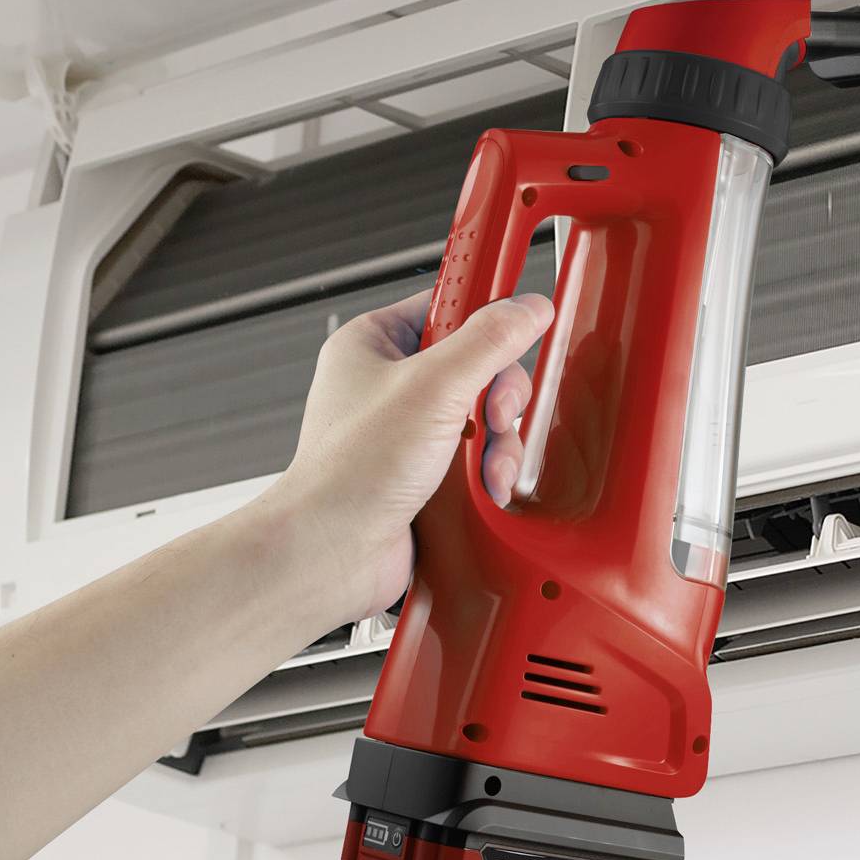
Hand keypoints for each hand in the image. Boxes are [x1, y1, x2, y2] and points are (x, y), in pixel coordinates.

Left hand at [253, 289, 553, 626]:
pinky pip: (477, 454)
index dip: (486, 315)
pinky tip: (484, 486)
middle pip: (479, 363)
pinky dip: (488, 470)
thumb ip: (489, 341)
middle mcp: (389, 383)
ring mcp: (408, 429)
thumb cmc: (349, 473)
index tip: (517, 321)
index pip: (448, 305)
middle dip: (499, 397)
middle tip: (494, 415)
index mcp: (374, 344)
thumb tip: (528, 308)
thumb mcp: (434, 388)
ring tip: (487, 465)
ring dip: (499, 441)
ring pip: (485, 413)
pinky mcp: (425, 471)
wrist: (331, 555)